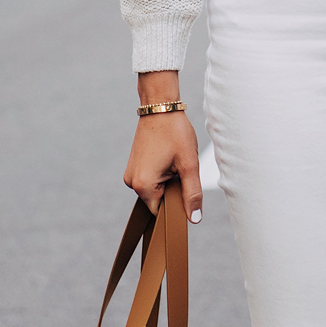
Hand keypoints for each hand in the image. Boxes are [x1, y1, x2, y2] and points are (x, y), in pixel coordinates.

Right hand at [123, 70, 203, 222]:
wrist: (160, 107)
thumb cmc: (175, 132)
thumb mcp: (189, 165)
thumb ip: (192, 194)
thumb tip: (194, 219)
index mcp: (144, 185)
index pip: (161, 213)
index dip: (177, 206)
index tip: (186, 189)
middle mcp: (132, 183)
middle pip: (158, 202)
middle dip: (173, 192)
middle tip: (182, 170)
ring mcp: (131, 174)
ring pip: (156, 190)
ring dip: (169, 182)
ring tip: (174, 162)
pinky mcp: (134, 166)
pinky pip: (151, 180)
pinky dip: (163, 175)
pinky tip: (168, 160)